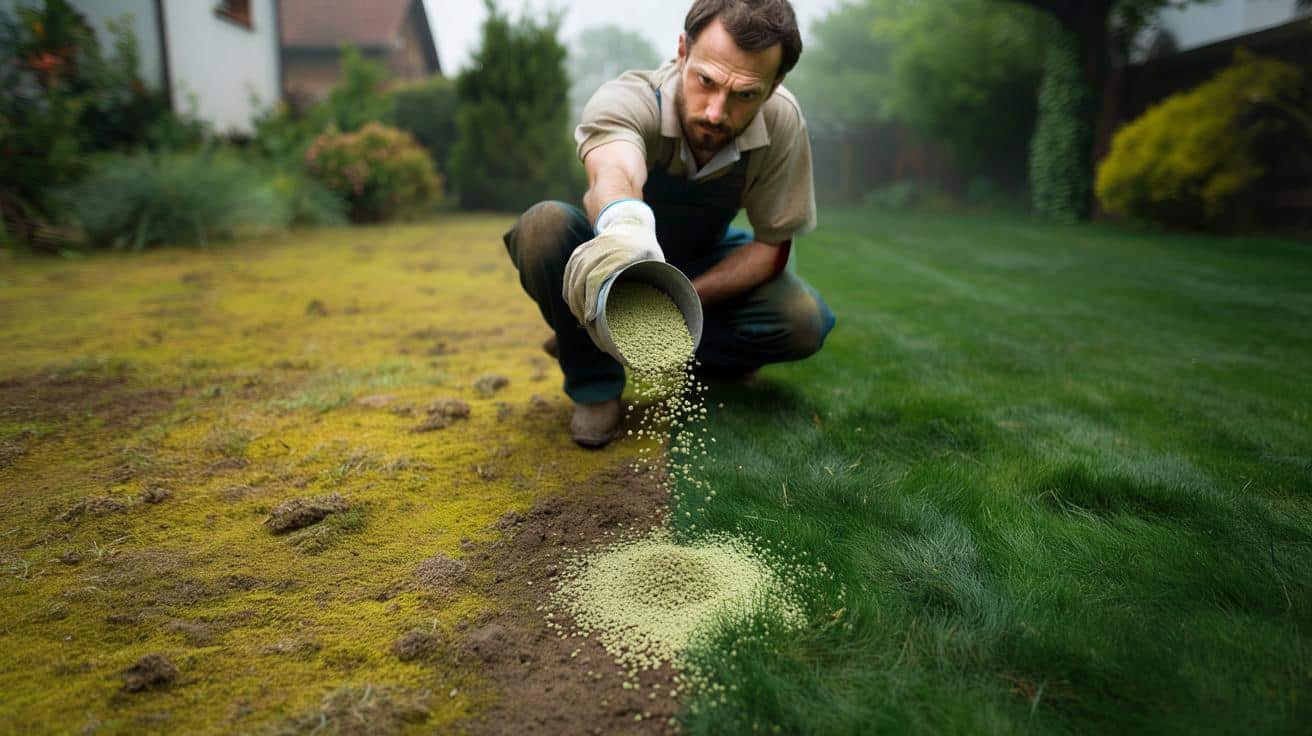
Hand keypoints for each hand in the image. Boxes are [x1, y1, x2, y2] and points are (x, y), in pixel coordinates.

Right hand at [562, 200, 663, 324]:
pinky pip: (569, 272)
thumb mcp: (656, 264)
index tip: (590, 318)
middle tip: (587, 324)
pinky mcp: (580, 251)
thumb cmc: (646, 251)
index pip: (597, 278)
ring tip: (581, 317)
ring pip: (573, 276)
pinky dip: (568, 289)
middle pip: (581, 279)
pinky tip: (573, 304)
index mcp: (622, 253)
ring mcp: (588, 248)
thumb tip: (656, 314)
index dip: (591, 299)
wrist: (631, 225)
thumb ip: (653, 284)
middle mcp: (602, 249)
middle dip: (580, 304)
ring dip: (573, 299)